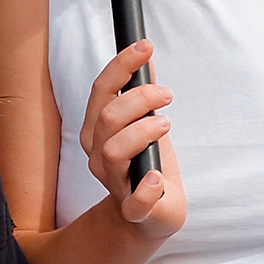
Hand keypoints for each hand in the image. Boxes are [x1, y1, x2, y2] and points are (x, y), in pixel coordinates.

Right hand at [79, 39, 185, 238]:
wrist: (149, 216)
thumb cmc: (147, 164)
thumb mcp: (146, 122)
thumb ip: (142, 93)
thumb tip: (145, 56)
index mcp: (97, 131)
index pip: (100, 91)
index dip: (121, 65)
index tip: (145, 47)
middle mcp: (98, 155)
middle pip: (107, 118)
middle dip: (139, 98)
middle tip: (167, 95)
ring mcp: (114, 183)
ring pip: (114, 151)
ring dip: (143, 132)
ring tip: (165, 125)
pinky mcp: (135, 210)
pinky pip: (134, 202)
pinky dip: (146, 188)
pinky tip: (158, 177)